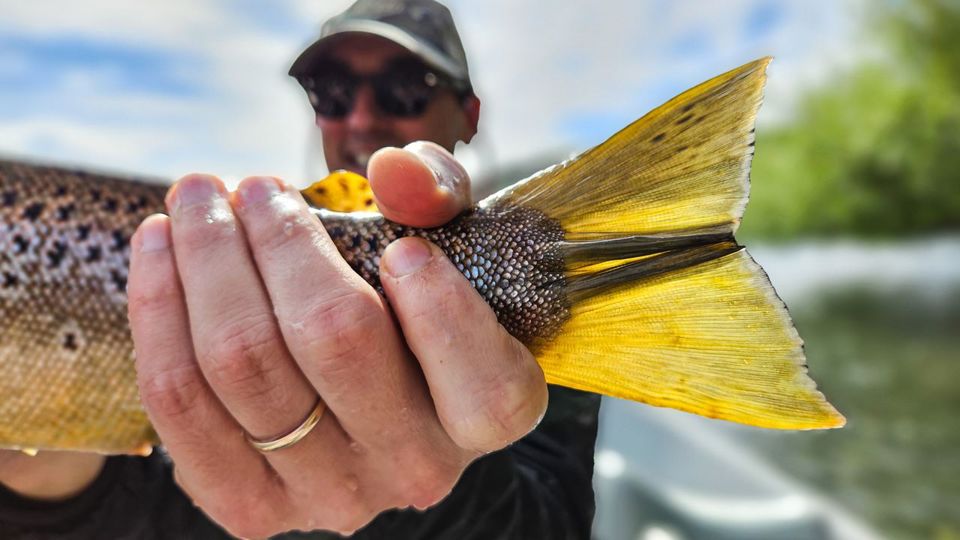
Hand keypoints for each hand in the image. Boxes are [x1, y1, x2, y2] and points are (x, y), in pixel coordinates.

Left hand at [127, 142, 547, 537]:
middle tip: (254, 184)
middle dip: (281, 242)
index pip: (484, 393)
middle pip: (335, 346)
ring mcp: (329, 496)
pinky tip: (159, 246)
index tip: (403, 250)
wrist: (347, 383)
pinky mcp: (248, 506)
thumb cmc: (404, 296)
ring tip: (197, 196)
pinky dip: (159, 309)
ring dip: (206, 260)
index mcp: (483, 418)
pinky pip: (179, 404)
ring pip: (244, 367)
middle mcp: (414, 468)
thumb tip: (393, 173)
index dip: (444, 317)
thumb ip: (438, 194)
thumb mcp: (442, 238)